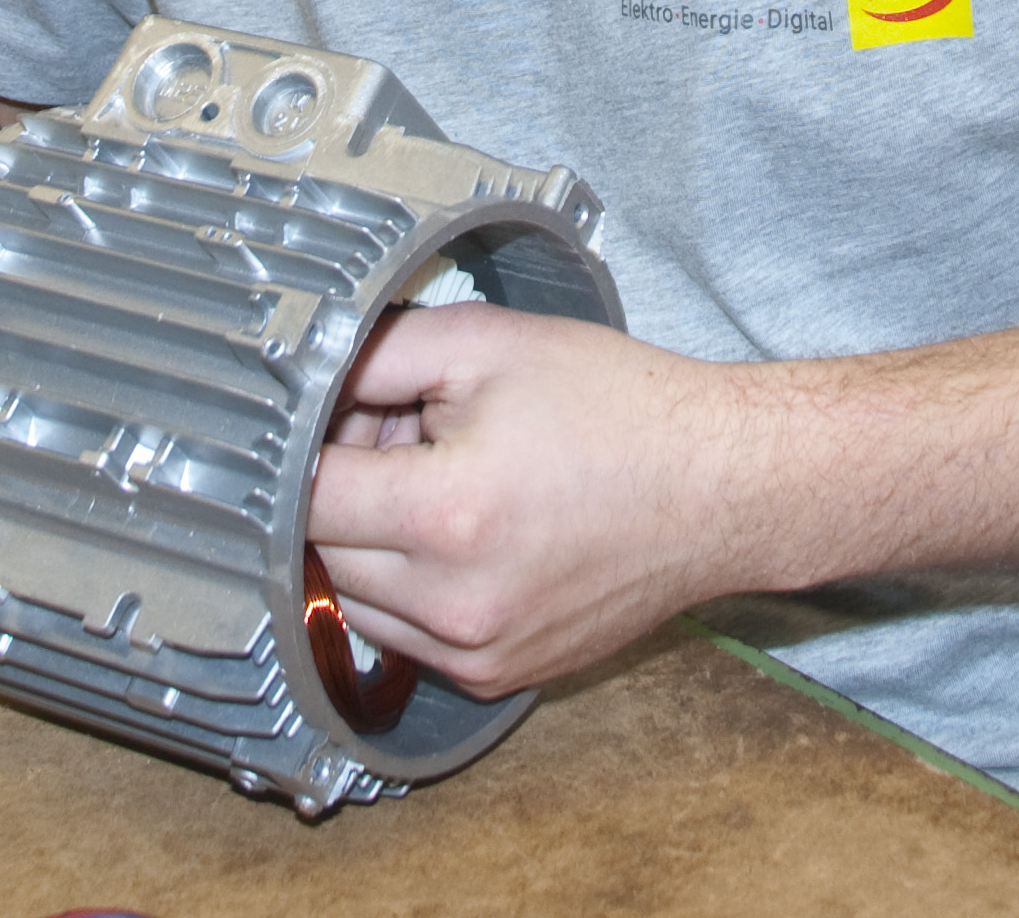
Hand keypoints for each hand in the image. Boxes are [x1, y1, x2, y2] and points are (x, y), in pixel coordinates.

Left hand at [303, 306, 779, 695]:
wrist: (721, 486)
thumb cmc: (618, 409)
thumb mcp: (487, 342)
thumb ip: (375, 354)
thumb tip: (297, 376)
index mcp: (445, 515)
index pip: (301, 500)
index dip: (299, 448)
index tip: (315, 419)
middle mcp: (454, 603)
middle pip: (321, 552)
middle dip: (345, 490)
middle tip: (401, 433)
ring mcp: (477, 653)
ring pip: (355, 601)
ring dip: (373, 544)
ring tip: (441, 482)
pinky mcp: (497, 677)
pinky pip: (407, 635)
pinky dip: (413, 586)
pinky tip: (470, 531)